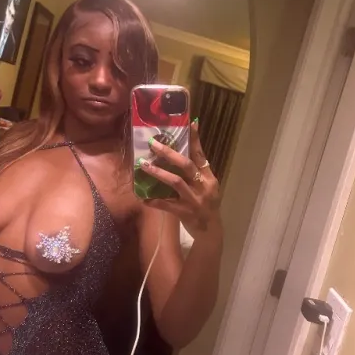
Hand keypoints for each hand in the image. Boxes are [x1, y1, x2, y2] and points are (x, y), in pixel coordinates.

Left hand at [140, 120, 220, 238]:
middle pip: (186, 165)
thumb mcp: (208, 188)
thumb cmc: (207, 206)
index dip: (195, 139)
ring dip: (158, 172)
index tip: (189, 123)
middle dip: (169, 153)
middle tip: (154, 143)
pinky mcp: (185, 213)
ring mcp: (194, 200)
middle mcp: (203, 187)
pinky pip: (167, 205)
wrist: (210, 231)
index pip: (201, 155)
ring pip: (176, 182)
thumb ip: (198, 172)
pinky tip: (143, 198)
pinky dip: (154, 201)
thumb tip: (186, 152)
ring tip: (143, 165)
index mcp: (209, 178)